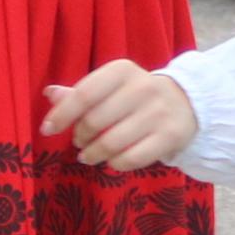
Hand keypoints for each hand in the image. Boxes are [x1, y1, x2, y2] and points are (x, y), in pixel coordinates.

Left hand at [40, 62, 199, 171]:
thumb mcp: (110, 86)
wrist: (187, 103)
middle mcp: (142, 87)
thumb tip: (49, 94)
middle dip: (80, 137)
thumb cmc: (136, 95)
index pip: (84, 94)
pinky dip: (114, 164)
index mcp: (122, 70)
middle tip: (79, 141)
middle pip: (94, 121)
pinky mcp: (170, 136)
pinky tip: (111, 160)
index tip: (47, 130)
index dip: (61, 115)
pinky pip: (130, 159)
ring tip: (89, 155)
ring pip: (111, 143)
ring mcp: (158, 113)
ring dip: (93, 154)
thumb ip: (80, 92)